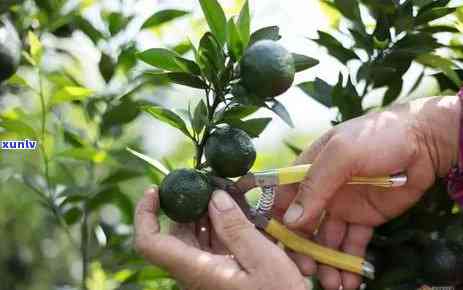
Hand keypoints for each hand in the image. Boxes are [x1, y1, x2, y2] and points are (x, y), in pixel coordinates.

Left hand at [134, 188, 306, 289]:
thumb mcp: (263, 260)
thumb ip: (237, 228)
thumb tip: (215, 197)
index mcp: (196, 270)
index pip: (150, 243)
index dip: (145, 214)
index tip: (155, 190)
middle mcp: (195, 272)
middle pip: (175, 233)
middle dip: (190, 206)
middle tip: (213, 184)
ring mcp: (207, 273)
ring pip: (195, 237)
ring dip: (209, 214)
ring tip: (233, 196)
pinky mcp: (221, 274)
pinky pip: (212, 245)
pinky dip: (223, 227)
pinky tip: (242, 216)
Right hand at [273, 96, 459, 289]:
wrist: (424, 141)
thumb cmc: (377, 135)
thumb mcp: (342, 153)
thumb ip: (315, 184)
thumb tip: (292, 220)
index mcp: (308, 170)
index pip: (282, 198)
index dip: (276, 221)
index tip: (276, 245)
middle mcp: (321, 191)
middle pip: (302, 225)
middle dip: (302, 249)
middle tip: (307, 270)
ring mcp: (343, 206)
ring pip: (326, 240)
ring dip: (325, 262)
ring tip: (331, 283)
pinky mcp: (364, 218)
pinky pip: (353, 244)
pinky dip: (350, 262)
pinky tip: (350, 280)